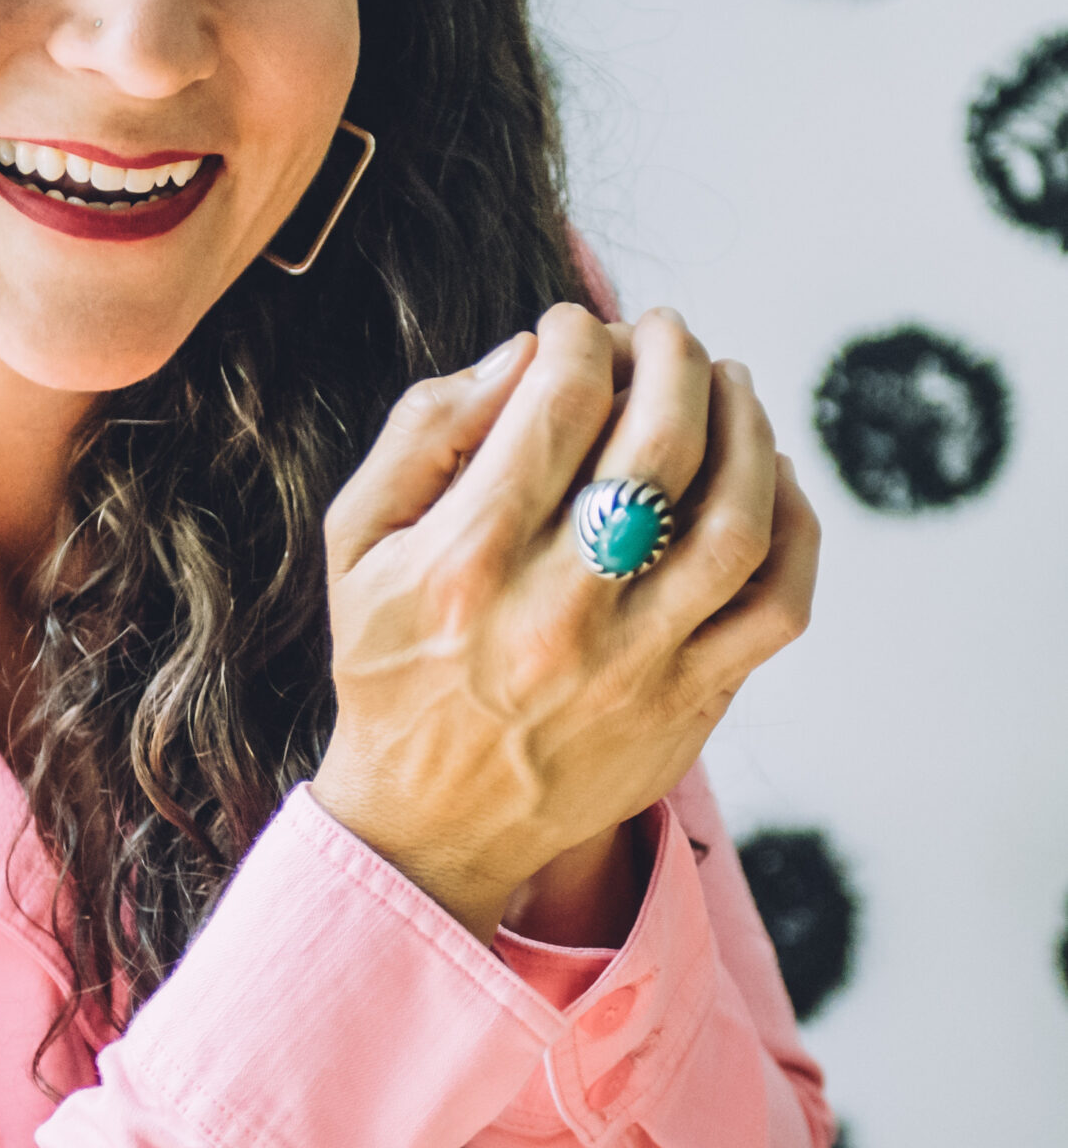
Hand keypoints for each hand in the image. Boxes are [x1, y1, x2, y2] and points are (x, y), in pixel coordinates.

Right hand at [310, 304, 819, 943]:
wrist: (430, 822)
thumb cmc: (390, 664)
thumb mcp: (355, 543)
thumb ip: (420, 435)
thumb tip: (519, 355)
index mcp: (465, 562)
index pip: (557, 406)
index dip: (579, 338)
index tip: (574, 325)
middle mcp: (556, 612)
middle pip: (658, 445)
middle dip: (673, 359)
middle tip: (665, 332)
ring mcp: (634, 664)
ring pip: (733, 519)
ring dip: (747, 427)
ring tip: (728, 382)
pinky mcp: (689, 704)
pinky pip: (777, 605)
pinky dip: (792, 525)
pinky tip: (769, 475)